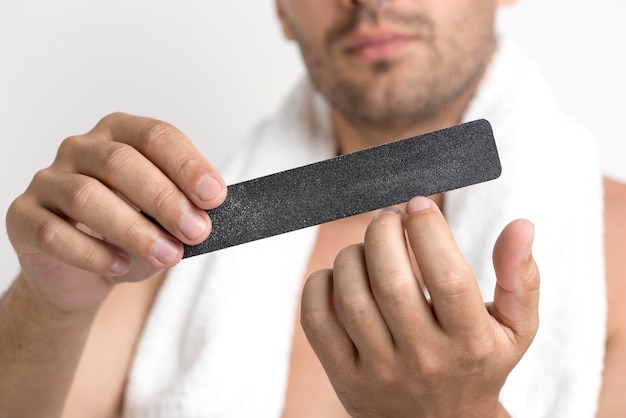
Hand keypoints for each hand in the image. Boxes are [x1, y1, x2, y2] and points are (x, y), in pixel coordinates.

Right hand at [6, 112, 225, 311]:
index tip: (215, 196)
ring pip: (86, 196)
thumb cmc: (129, 235)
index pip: (155, 136)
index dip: (187, 165)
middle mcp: (81, 149)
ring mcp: (48, 180)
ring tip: (168, 254)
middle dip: (165, 199)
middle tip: (196, 231)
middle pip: (121, 162)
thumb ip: (184, 212)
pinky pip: (54, 232)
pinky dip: (92, 252)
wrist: (83, 273)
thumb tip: (206, 218)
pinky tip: (120, 266)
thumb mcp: (165, 221)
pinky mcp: (23, 216)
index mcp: (120, 134)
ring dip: (134, 229)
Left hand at [301, 196, 538, 417]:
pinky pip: (317, 320)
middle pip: (390, 281)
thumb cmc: (478, 364)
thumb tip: (521, 225)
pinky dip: (320, 284)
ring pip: (350, 296)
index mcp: (469, 342)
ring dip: (353, 255)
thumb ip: (520, 278)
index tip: (419, 205)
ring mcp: (379, 370)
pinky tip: (341, 276)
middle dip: (383, 231)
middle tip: (389, 218)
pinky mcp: (345, 376)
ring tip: (369, 247)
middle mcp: (424, 358)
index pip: (447, 277)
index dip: (428, 230)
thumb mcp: (516, 329)